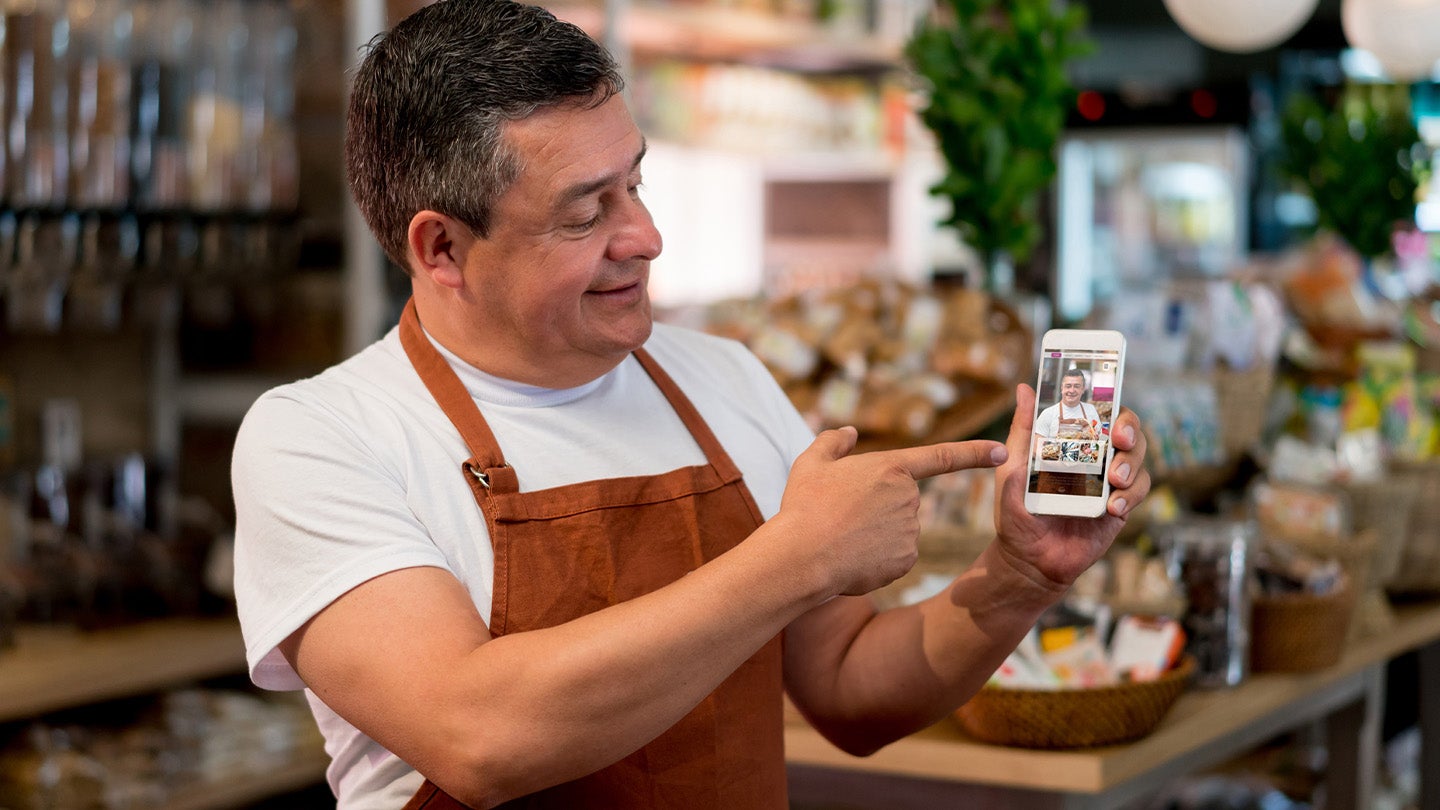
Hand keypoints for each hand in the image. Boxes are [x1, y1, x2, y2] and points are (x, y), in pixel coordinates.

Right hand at [779, 427, 1005, 596]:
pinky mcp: (906, 560)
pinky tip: (853, 558)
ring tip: (843, 538)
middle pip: (902, 500)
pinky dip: (877, 557)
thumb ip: (834, 442)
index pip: (942, 457)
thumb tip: (850, 433)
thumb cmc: (804, 506)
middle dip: (879, 507)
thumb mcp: (812, 463)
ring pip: (898, 529)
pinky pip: (896, 555)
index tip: (1003, 452)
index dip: (975, 453)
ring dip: (876, 533)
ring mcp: (911, 531)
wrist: (802, 557)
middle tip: (843, 515)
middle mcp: (909, 497)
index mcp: (891, 468)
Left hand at [991, 384, 1150, 592]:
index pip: (1100, 412)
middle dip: (1129, 430)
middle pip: (1128, 430)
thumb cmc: (1016, 510)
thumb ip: (1022, 429)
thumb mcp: (1013, 466)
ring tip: (1115, 479)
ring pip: (1138, 458)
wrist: (1028, 558)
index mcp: (1071, 442)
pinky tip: (1113, 506)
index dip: (1111, 405)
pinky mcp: (1119, 507)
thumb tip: (1024, 389)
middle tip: (1119, 440)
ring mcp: (1109, 481)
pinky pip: (1139, 491)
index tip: (1107, 409)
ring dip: (1131, 463)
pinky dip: (1131, 495)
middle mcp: (1094, 457)